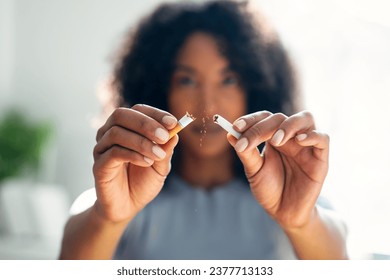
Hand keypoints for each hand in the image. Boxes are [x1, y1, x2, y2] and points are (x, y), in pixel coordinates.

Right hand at [92, 104, 178, 222]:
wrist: (128, 206)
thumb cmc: (143, 182)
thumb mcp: (161, 166)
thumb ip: (166, 150)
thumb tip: (175, 132)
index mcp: (126, 128)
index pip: (138, 110)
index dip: (155, 114)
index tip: (173, 122)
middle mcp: (110, 133)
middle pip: (121, 115)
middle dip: (145, 123)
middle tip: (164, 136)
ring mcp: (102, 148)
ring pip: (116, 132)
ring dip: (142, 142)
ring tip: (158, 156)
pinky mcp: (98, 165)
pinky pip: (113, 152)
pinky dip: (133, 154)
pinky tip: (147, 162)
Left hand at [228, 111, 328, 229]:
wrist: (284, 213)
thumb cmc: (269, 189)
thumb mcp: (254, 171)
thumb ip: (246, 153)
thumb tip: (230, 134)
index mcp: (273, 137)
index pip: (264, 118)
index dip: (250, 120)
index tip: (236, 127)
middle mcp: (290, 137)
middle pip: (280, 118)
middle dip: (262, 127)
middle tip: (249, 141)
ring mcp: (306, 145)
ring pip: (305, 118)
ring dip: (289, 125)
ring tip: (276, 140)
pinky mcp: (320, 158)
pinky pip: (323, 138)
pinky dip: (312, 135)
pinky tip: (298, 141)